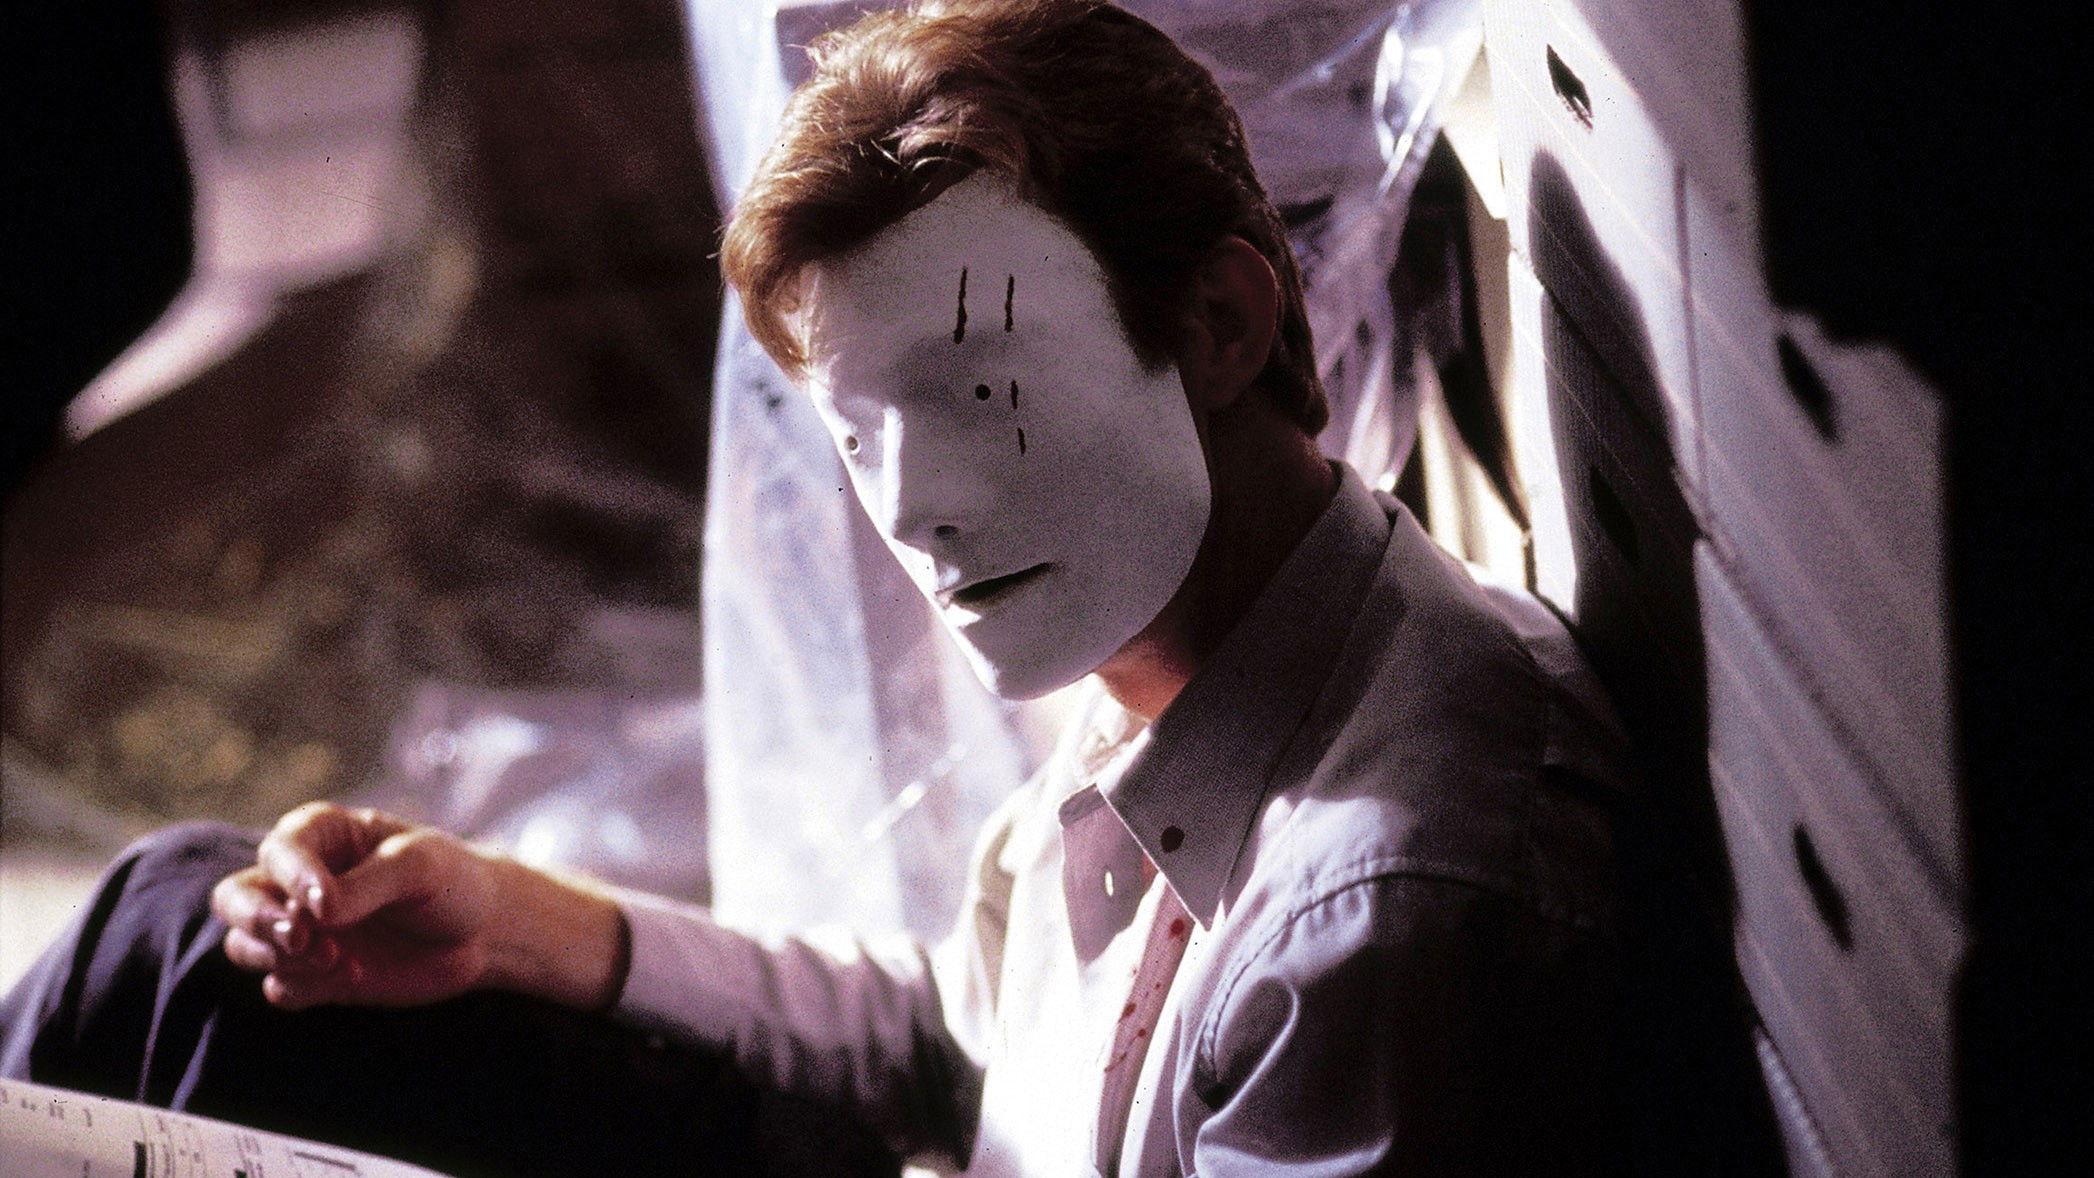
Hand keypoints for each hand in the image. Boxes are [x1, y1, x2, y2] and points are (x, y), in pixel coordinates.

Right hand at [213, 803, 499, 1009]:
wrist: (483, 932)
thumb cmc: (452, 881)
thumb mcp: (422, 866)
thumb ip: (368, 883)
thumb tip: (316, 913)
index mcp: (323, 836)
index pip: (279, 851)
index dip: (293, 878)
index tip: (327, 905)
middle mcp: (299, 882)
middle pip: (234, 898)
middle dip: (257, 920)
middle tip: (301, 939)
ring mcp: (302, 930)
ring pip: (245, 945)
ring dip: (280, 959)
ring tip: (339, 961)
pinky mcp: (313, 975)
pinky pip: (279, 987)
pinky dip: (302, 987)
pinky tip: (353, 976)